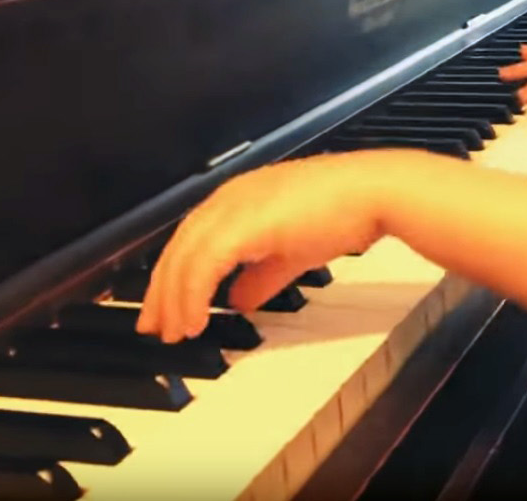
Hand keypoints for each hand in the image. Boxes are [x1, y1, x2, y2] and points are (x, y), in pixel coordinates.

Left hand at [135, 154, 382, 342]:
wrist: (371, 195)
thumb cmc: (344, 213)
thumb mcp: (292, 252)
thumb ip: (260, 276)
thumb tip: (239, 300)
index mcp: (238, 199)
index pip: (191, 239)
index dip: (173, 275)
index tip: (166, 308)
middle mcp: (229, 198)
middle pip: (178, 248)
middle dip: (162, 291)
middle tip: (154, 327)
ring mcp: (234, 208)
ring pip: (184, 257)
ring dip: (174, 299)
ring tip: (174, 331)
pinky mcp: (243, 223)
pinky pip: (203, 265)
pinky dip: (193, 295)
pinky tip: (195, 320)